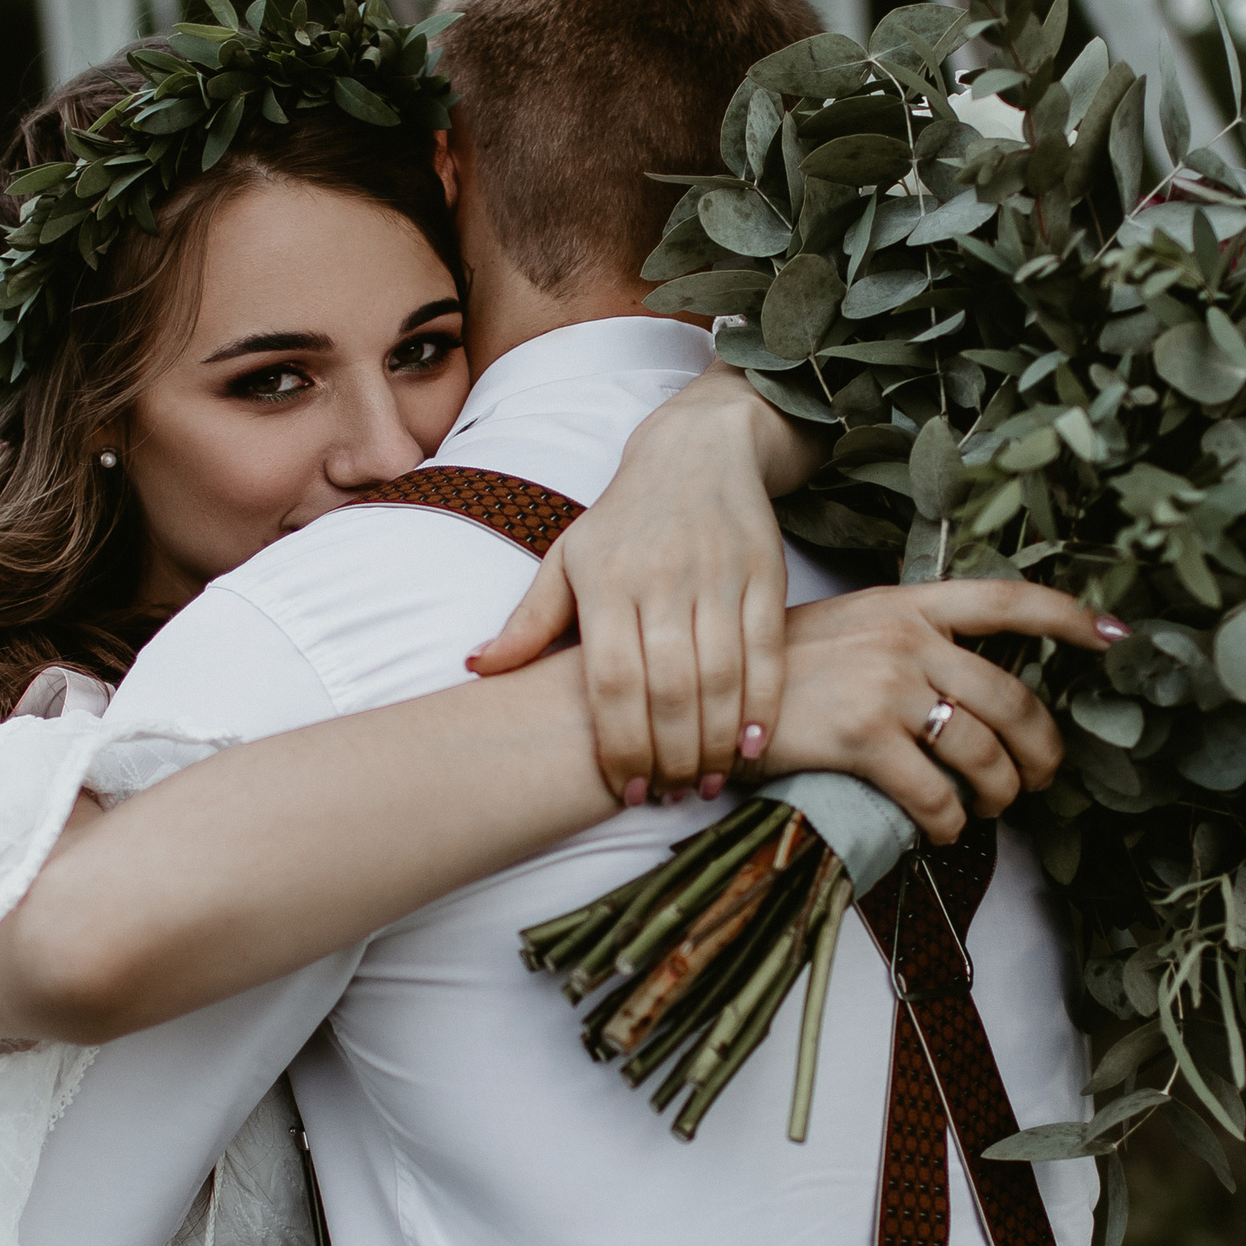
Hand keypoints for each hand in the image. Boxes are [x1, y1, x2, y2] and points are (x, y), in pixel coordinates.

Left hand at [469, 363, 823, 802]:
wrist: (699, 449)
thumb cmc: (624, 518)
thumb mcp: (567, 559)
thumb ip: (529, 621)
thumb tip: (478, 670)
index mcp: (606, 580)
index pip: (610, 680)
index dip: (619, 743)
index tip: (624, 788)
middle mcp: (663, 578)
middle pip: (669, 688)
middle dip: (669, 755)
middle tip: (667, 796)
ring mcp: (718, 576)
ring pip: (721, 677)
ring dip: (715, 743)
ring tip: (705, 783)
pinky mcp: (766, 573)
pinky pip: (767, 652)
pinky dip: (764, 706)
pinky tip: (752, 748)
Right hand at [758, 580, 1128, 843]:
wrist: (705, 692)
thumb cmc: (777, 671)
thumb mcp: (849, 627)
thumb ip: (910, 642)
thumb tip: (972, 692)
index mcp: (909, 603)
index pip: (1005, 600)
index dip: (1067, 617)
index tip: (1114, 636)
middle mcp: (907, 637)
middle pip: (1013, 699)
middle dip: (1041, 751)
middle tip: (1038, 779)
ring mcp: (887, 685)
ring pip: (983, 753)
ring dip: (997, 794)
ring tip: (986, 809)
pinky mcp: (863, 738)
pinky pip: (934, 794)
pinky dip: (947, 823)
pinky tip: (937, 832)